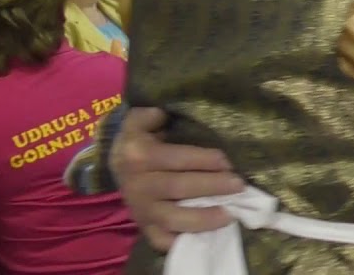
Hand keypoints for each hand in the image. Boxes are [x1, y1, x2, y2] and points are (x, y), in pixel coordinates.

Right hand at [111, 107, 244, 251]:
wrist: (115, 161)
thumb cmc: (140, 137)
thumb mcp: (140, 119)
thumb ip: (152, 114)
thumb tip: (163, 112)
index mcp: (138, 155)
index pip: (176, 159)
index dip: (203, 160)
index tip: (227, 161)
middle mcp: (137, 184)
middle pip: (178, 188)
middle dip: (212, 187)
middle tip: (239, 185)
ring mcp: (140, 209)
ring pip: (172, 218)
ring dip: (203, 218)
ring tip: (229, 214)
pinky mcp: (143, 226)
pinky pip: (161, 240)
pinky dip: (182, 240)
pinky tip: (206, 236)